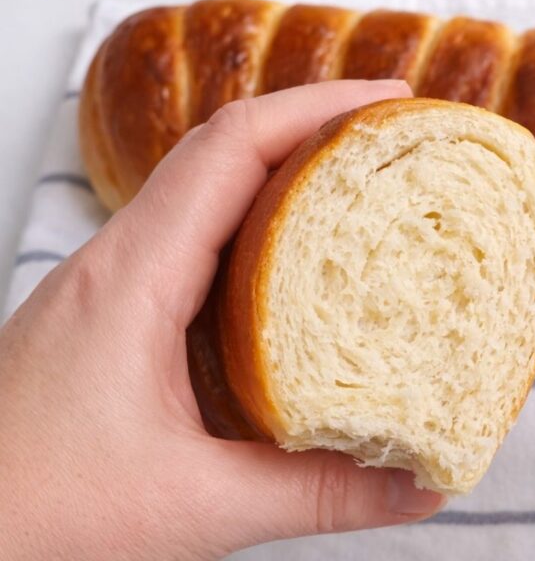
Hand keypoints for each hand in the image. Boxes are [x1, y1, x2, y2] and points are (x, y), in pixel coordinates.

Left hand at [0, 80, 443, 559]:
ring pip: (207, 195)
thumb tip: (417, 488)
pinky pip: (195, 243)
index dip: (318, 108)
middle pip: (224, 153)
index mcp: (133, 278)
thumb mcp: (193, 505)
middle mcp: (118, 264)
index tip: (392, 104)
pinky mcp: (116, 318)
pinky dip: (257, 231)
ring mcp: (113, 287)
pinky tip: (300, 269)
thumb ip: (316, 496)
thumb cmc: (30, 510)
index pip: (231, 148)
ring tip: (365, 191)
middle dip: (315, 131)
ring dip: (285, 177)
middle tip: (395, 143)